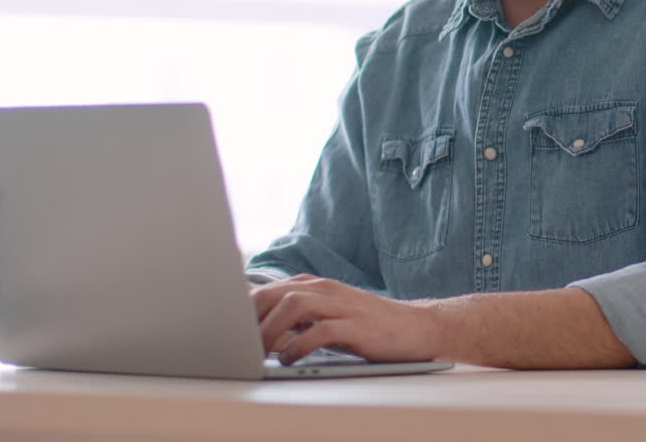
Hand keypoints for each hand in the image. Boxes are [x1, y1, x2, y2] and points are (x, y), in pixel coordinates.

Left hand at [250, 275, 436, 364]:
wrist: (417, 327)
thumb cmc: (369, 326)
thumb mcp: (329, 316)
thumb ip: (298, 319)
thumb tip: (260, 333)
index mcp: (317, 286)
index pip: (269, 289)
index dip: (244, 309)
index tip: (228, 329)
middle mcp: (327, 290)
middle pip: (276, 293)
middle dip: (251, 317)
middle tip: (238, 344)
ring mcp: (343, 306)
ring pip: (294, 306)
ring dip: (270, 330)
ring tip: (260, 353)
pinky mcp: (357, 326)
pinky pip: (320, 330)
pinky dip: (299, 345)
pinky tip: (290, 359)